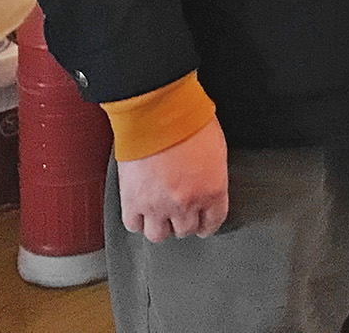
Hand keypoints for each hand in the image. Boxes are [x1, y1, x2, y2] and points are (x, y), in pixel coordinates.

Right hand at [116, 117, 228, 241]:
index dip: (207, 224)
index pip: (213, 222)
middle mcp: (186, 204)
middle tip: (180, 212)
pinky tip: (141, 210)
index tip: (203, 224)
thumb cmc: (188, 122)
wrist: (158, 113)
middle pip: (186, 230)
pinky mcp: (132, 202)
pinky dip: (138, 219)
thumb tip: (207, 182)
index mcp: (213, 190)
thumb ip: (212, 174)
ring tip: (160, 214)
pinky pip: (134, 225)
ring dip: (161, 225)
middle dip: (184, 221)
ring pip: (159, 234)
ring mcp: (158, 206)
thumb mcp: (216, 148)